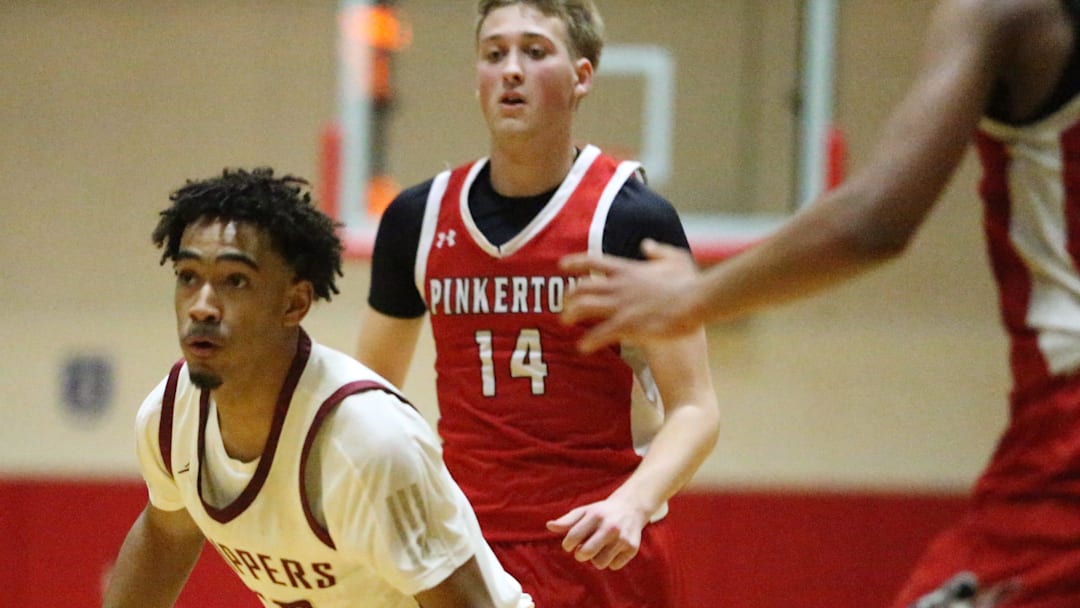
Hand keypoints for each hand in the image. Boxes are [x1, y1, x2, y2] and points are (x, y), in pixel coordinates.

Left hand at [545, 498, 648, 570]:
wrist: (631, 507)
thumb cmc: (602, 512)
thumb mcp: (584, 511)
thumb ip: (566, 520)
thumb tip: (549, 526)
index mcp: (595, 515)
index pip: (573, 537)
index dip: (567, 544)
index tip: (571, 544)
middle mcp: (610, 527)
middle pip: (585, 553)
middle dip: (580, 554)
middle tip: (583, 549)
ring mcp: (622, 538)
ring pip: (599, 563)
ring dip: (596, 559)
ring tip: (599, 548)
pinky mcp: (632, 548)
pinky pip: (613, 566)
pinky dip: (610, 561)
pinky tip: (612, 550)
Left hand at [560, 239, 701, 352]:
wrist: (696, 301)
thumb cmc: (688, 282)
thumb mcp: (676, 258)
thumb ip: (658, 251)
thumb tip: (646, 244)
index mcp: (628, 270)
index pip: (594, 261)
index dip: (575, 262)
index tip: (561, 265)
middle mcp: (619, 286)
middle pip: (582, 287)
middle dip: (568, 296)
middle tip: (563, 306)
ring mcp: (621, 305)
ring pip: (584, 308)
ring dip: (571, 315)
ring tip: (565, 323)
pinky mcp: (627, 325)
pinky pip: (600, 333)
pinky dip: (588, 341)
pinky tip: (582, 347)